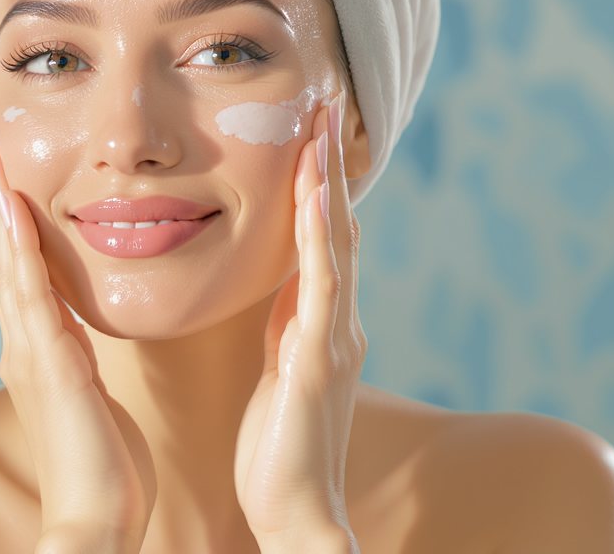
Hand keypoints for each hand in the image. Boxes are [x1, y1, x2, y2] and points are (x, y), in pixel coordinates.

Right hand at [0, 141, 156, 553]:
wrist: (95, 519)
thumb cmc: (103, 469)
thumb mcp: (93, 399)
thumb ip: (80, 365)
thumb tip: (79, 342)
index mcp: (40, 353)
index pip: (22, 277)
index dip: (12, 228)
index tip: (8, 182)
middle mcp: (25, 347)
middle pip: (5, 260)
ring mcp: (30, 353)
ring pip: (10, 266)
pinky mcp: (48, 363)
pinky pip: (30, 292)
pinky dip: (18, 247)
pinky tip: (13, 209)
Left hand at [233, 93, 364, 552]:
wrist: (293, 508)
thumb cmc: (276, 446)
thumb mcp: (278, 368)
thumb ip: (285, 325)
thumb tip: (282, 287)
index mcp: (316, 321)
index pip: (322, 239)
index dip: (317, 185)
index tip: (307, 132)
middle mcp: (335, 320)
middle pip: (337, 228)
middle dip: (329, 167)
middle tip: (324, 106)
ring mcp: (332, 336)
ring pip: (336, 244)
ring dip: (328, 183)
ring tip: (322, 127)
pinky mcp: (318, 358)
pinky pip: (322, 285)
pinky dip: (323, 236)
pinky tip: (317, 195)